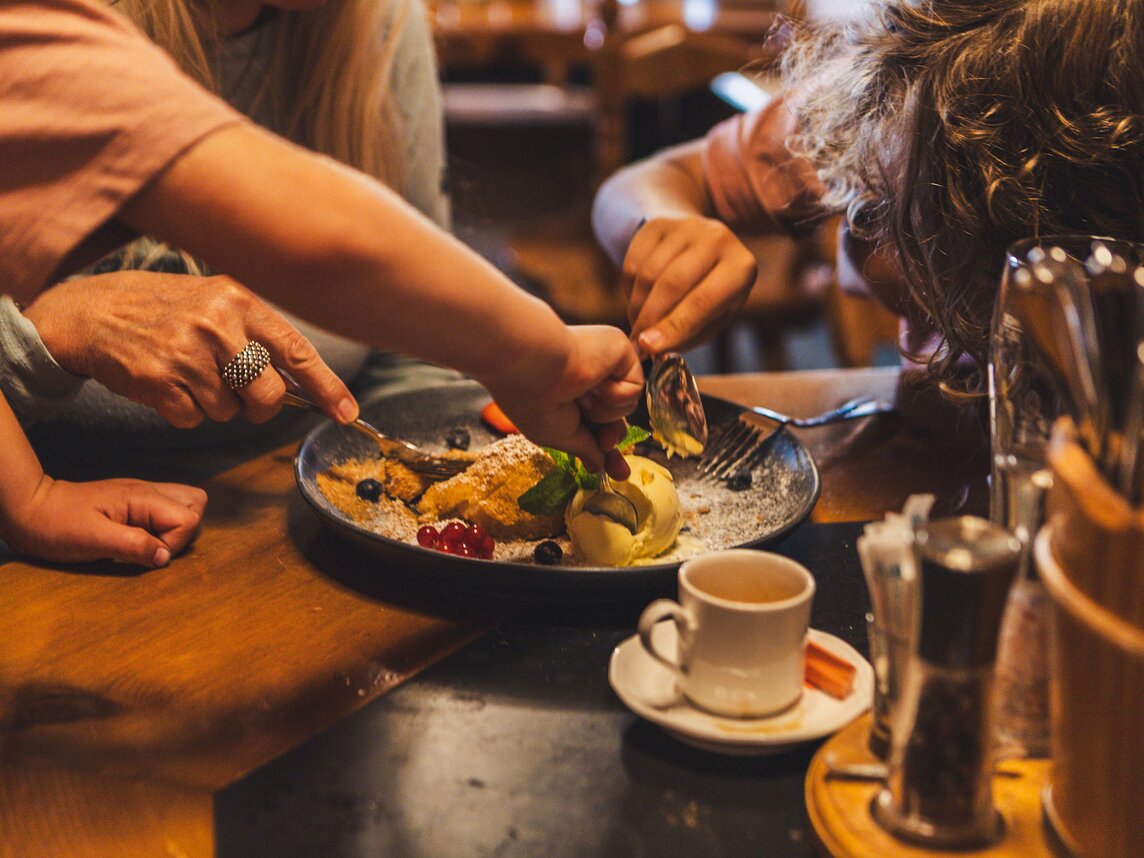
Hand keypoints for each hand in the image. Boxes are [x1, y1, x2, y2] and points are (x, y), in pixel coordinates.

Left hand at [1, 477, 205, 566]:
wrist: (29, 509)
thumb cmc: (56, 524)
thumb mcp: (93, 539)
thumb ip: (134, 545)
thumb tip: (166, 557)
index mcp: (141, 497)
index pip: (188, 517)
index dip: (176, 542)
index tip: (147, 554)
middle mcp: (147, 491)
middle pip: (196, 503)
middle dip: (185, 532)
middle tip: (155, 547)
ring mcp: (141, 495)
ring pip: (185, 504)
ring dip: (175, 529)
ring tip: (148, 544)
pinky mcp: (133, 503)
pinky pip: (165, 510)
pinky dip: (162, 527)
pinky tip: (138, 539)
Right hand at [23, 271, 357, 427]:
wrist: (91, 311)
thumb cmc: (163, 309)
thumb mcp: (214, 302)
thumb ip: (257, 335)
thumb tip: (300, 383)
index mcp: (238, 301)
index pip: (297, 351)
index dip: (327, 387)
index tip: (346, 412)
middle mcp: (216, 325)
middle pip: (268, 395)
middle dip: (260, 408)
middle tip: (242, 398)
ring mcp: (186, 354)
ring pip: (228, 411)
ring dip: (214, 405)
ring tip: (190, 375)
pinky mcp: (158, 381)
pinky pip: (194, 420)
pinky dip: (185, 412)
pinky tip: (168, 384)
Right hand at [486, 325, 642, 477]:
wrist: (535, 368)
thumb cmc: (534, 401)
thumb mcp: (557, 436)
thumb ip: (584, 448)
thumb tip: (598, 466)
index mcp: (565, 393)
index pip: (594, 424)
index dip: (604, 447)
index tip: (616, 472)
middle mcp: (585, 376)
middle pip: (615, 416)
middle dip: (614, 438)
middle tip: (607, 445)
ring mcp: (603, 362)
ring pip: (625, 406)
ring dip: (604, 411)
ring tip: (580, 396)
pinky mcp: (621, 350)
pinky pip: (634, 389)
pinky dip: (615, 395)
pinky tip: (593, 382)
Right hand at [622, 216, 756, 355]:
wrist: (695, 243)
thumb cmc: (708, 291)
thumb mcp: (714, 315)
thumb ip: (689, 333)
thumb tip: (654, 346)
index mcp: (741, 267)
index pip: (702, 301)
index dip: (673, 327)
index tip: (650, 348)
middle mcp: (717, 239)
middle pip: (672, 284)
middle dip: (650, 319)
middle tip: (638, 343)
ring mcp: (686, 226)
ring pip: (648, 275)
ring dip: (637, 307)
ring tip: (639, 323)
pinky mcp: (658, 224)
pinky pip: (633, 264)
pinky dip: (629, 290)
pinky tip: (638, 299)